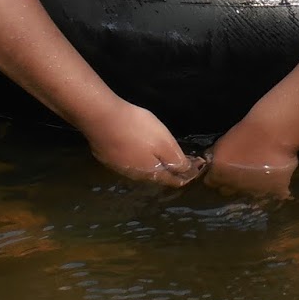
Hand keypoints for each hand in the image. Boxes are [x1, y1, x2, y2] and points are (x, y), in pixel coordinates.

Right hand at [81, 100, 203, 186]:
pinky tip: (138, 150)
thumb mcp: (164, 143)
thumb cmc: (138, 129)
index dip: (186, 175)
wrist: (102, 119)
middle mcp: (136, 175)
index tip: (196, 168)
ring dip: (153, 165)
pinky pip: (128, 161)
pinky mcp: (108, 158)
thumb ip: (176, 159)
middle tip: (182, 161)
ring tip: (161, 156)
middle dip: (171, 171)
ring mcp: (120, 168)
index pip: (173, 180)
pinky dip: (137, 158)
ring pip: (142, 170)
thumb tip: (187, 172)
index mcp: (152, 173)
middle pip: (157, 176)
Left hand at [204, 121, 298, 197]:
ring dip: (248, 187)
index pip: (210, 182)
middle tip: (237, 173)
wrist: (274, 134)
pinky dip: (269, 189)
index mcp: (219, 174)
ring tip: (256, 174)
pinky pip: (268, 195)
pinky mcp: (271, 192)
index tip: (221, 170)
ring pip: (247, 194)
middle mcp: (234, 187)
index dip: (215, 176)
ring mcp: (252, 192)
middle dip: (229, 183)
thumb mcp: (222, 142)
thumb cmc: (247, 133)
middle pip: (226, 191)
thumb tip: (210, 162)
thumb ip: (215, 156)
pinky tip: (272, 178)